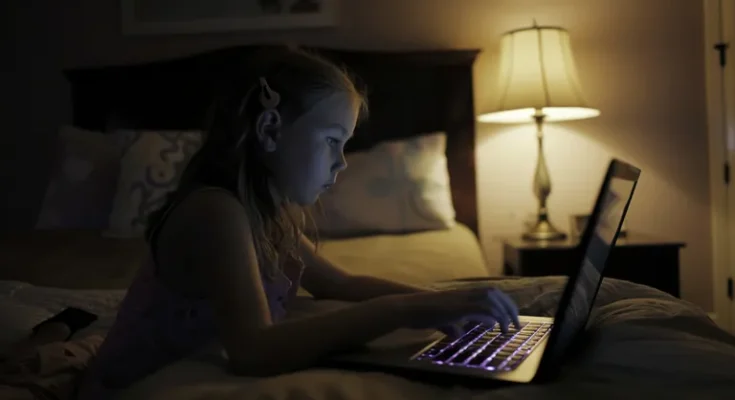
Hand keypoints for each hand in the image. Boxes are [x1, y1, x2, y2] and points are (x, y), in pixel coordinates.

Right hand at [392, 287, 519, 336]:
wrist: (406, 307)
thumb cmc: (420, 313)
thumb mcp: (441, 319)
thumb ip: (451, 325)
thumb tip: (457, 333)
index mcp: (462, 294)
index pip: (491, 292)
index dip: (504, 302)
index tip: (511, 317)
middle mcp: (463, 293)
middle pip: (494, 293)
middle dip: (509, 307)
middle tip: (516, 324)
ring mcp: (459, 299)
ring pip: (489, 299)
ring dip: (502, 313)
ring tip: (507, 328)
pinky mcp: (455, 308)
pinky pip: (478, 309)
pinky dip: (489, 317)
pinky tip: (492, 326)